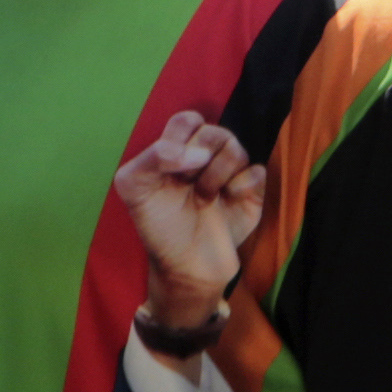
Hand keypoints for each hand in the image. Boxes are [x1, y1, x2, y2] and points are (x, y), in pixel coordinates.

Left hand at [114, 108, 270, 341]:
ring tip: (205, 198)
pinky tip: (229, 201)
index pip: (187, 120)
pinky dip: (242, 185)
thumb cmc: (159, 229)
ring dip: (217, 175)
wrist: (188, 270)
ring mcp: (230, 174)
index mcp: (176, 152)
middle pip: (215, 131)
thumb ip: (152, 157)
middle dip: (200, 160)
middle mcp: (204, 158)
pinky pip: (256, 172)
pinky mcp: (251, 191)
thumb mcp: (134, 189)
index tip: (174, 164)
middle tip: (189, 185)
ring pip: (236, 148)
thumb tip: (197, 154)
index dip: (183, 138)